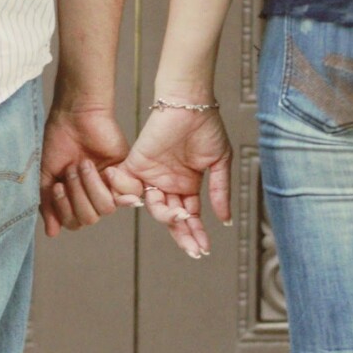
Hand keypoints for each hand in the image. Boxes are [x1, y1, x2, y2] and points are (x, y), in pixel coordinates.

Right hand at [39, 106, 141, 236]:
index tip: (57, 185)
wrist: (74, 116)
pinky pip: (128, 195)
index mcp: (74, 198)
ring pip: (106, 209)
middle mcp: (92, 195)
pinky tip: (106, 170)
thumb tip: (52, 233)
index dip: (65, 210)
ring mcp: (109, 186)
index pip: (74, 222)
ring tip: (84, 164)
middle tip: (72, 169)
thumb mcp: (46, 176)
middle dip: (77, 195)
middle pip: (90, 219)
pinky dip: (113, 185)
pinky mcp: (126, 174)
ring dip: (91, 187)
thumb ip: (48, 204)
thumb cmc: (57, 142)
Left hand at [111, 107, 231, 257]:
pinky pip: (127, 188)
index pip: (190, 216)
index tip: (203, 248)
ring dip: (168, 216)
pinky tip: (144, 204)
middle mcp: (169, 184)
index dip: (195, 233)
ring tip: (181, 213)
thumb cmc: (206, 126)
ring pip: (156, 208)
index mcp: (188, 185)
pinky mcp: (136, 165)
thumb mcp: (219, 162)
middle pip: (173, 218)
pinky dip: (130, 197)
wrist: (189, 104)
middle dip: (183, 235)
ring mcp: (152, 176)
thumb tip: (224, 220)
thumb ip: (219, 192)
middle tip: (193, 249)